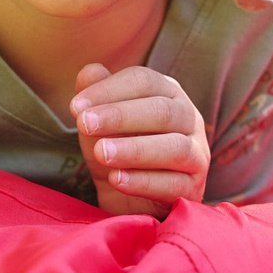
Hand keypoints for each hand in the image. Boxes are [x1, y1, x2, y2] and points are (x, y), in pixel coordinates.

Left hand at [70, 64, 209, 217]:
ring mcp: (196, 154)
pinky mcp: (193, 188)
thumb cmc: (118, 150)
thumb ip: (97, 95)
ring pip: (174, 147)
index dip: (109, 90)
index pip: (143, 81)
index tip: (75, 107)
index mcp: (168, 93)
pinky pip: (173, 184)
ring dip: (134, 149)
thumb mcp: (101, 123)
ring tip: (101, 153)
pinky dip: (143, 182)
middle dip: (120, 117)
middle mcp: (188, 118)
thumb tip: (90, 72)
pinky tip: (116, 180)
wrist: (129, 200)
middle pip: (161, 111)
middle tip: (84, 125)